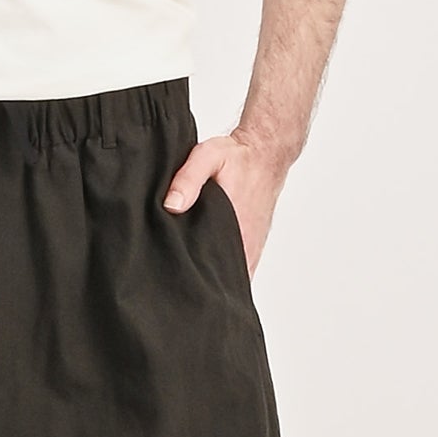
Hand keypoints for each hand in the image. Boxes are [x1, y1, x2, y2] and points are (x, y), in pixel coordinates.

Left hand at [161, 129, 288, 276]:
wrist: (266, 155)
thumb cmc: (237, 157)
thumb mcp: (208, 157)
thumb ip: (188, 179)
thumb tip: (171, 205)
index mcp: (234, 227)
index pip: (213, 269)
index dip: (193, 278)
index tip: (175, 277)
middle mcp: (246, 243)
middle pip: (221, 278)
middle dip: (200, 282)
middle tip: (176, 278)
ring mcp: (252, 247)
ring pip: (231, 276)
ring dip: (214, 278)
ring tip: (189, 274)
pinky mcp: (253, 245)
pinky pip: (239, 269)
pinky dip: (224, 272)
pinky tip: (207, 265)